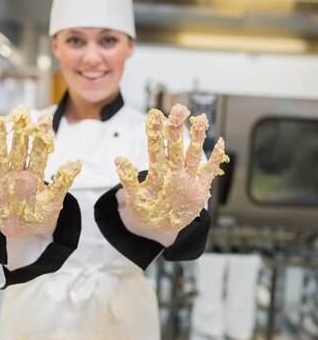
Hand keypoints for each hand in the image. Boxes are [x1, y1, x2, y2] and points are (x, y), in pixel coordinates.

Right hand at [0, 104, 81, 237]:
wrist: (22, 234)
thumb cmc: (39, 217)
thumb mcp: (54, 202)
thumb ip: (63, 182)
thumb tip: (76, 162)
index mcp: (34, 176)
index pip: (40, 152)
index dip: (42, 136)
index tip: (46, 118)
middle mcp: (18, 174)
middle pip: (19, 149)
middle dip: (20, 130)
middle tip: (22, 110)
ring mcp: (3, 180)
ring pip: (1, 156)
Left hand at [115, 104, 228, 233]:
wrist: (159, 230)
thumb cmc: (145, 213)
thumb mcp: (134, 199)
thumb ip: (129, 180)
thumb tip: (119, 159)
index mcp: (158, 174)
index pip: (156, 149)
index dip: (155, 133)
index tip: (154, 115)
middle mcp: (173, 172)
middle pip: (176, 147)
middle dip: (177, 129)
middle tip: (178, 109)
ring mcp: (187, 180)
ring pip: (193, 155)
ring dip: (198, 139)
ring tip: (201, 120)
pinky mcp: (199, 190)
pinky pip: (208, 172)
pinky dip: (216, 160)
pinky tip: (220, 143)